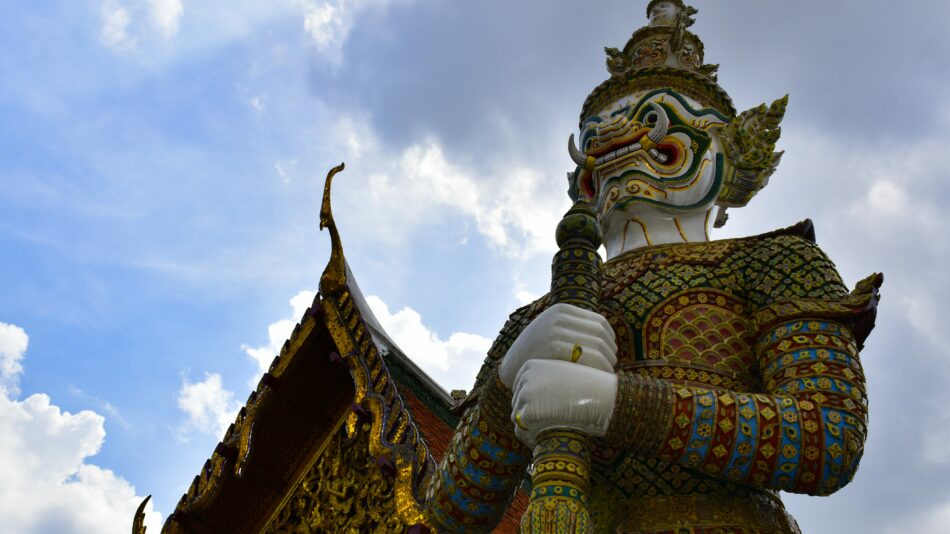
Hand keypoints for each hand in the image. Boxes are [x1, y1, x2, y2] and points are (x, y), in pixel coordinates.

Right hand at [498, 303, 617, 388]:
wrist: (511, 366)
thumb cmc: (536, 352)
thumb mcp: (551, 329)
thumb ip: (572, 327)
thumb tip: (605, 335)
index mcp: (561, 309)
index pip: (599, 322)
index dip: (610, 339)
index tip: (611, 352)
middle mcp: (559, 317)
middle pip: (600, 333)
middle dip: (610, 351)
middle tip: (611, 365)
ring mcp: (556, 330)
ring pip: (596, 345)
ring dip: (607, 361)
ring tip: (606, 373)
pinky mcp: (553, 347)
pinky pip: (587, 357)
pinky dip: (598, 368)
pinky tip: (599, 377)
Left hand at [510, 359, 617, 447]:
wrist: (601, 396)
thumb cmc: (587, 386)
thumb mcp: (560, 374)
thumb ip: (543, 381)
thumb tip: (530, 400)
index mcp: (530, 366)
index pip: (519, 388)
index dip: (531, 402)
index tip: (544, 411)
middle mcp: (524, 378)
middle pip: (517, 403)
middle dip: (528, 415)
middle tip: (546, 425)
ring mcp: (525, 395)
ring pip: (517, 417)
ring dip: (529, 427)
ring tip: (546, 433)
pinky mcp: (529, 412)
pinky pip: (522, 430)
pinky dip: (530, 437)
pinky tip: (544, 439)